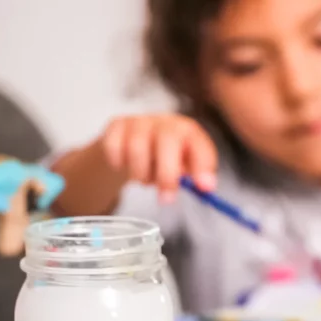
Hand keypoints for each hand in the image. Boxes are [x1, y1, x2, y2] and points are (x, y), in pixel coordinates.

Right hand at [96, 114, 217, 202]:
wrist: (134, 141)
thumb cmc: (167, 158)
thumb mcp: (186, 168)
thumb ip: (197, 178)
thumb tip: (207, 187)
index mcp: (190, 132)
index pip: (200, 145)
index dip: (203, 167)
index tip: (203, 187)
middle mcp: (167, 122)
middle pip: (168, 141)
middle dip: (167, 175)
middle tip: (166, 199)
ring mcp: (141, 121)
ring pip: (137, 148)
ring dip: (140, 173)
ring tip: (144, 178)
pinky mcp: (117, 124)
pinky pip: (114, 147)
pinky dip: (118, 164)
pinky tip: (125, 166)